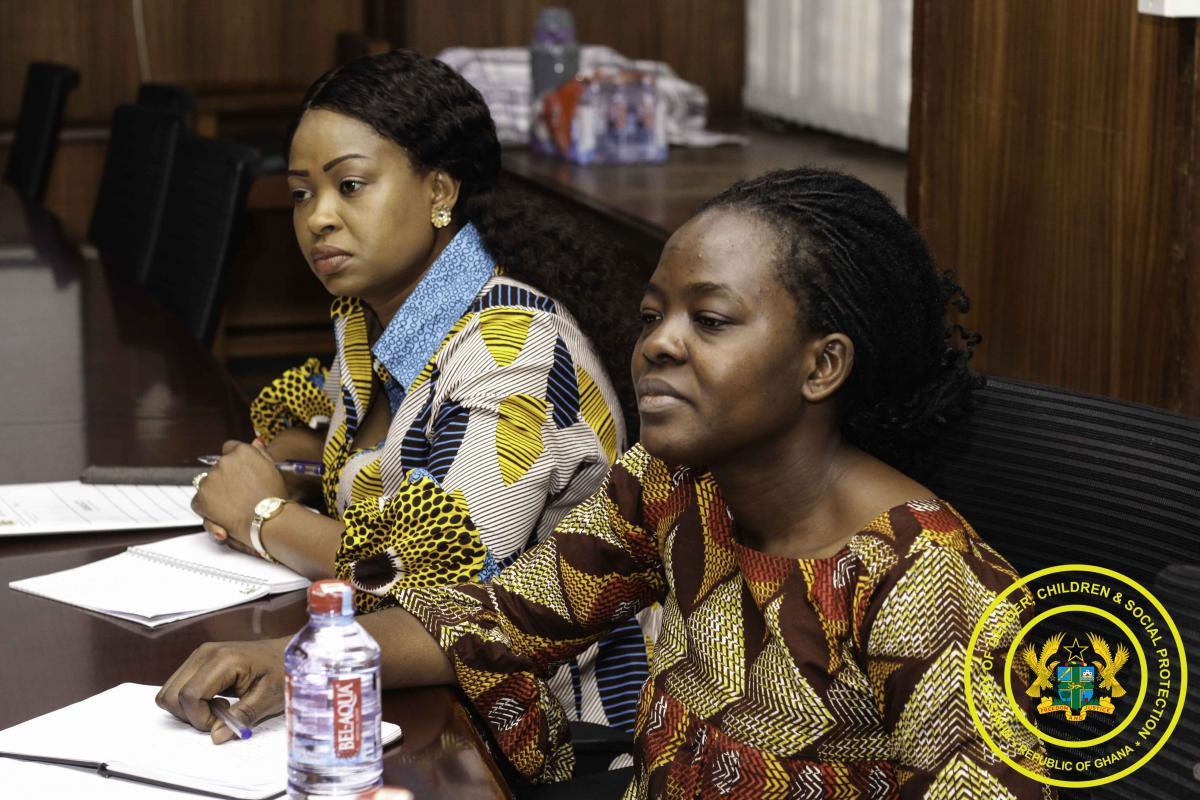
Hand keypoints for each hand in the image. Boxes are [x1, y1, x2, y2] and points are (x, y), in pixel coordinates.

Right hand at [156, 637, 288, 743]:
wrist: (289, 652)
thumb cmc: (283, 671)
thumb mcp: (269, 697)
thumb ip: (242, 716)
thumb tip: (216, 737)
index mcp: (223, 659)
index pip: (189, 696)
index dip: (201, 718)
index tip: (224, 721)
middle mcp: (204, 653)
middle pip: (171, 695)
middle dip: (191, 715)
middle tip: (221, 715)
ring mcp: (199, 655)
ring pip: (169, 692)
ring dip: (188, 709)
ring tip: (220, 706)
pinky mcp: (198, 660)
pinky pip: (178, 687)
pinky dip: (190, 701)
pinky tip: (215, 699)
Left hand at [192, 440, 285, 550]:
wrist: (267, 520)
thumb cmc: (273, 497)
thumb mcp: (272, 469)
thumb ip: (260, 453)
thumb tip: (256, 441)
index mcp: (242, 451)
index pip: (229, 448)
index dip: (234, 463)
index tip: (240, 474)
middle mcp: (223, 462)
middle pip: (218, 468)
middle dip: (225, 479)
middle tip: (240, 494)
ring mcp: (210, 480)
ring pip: (208, 484)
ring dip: (216, 493)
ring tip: (234, 507)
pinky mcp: (201, 498)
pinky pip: (198, 502)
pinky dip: (207, 509)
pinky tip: (224, 514)